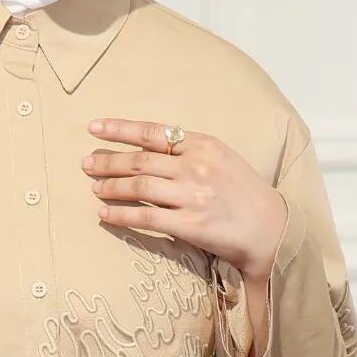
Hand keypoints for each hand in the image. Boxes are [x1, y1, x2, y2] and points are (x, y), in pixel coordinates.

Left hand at [81, 118, 288, 281]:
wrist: (271, 228)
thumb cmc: (244, 193)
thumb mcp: (222, 158)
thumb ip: (191, 151)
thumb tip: (151, 149)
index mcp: (204, 144)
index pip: (154, 132)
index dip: (120, 129)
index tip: (95, 128)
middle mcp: (196, 166)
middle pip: (140, 160)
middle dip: (108, 161)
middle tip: (85, 164)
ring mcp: (192, 195)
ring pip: (139, 187)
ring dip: (110, 187)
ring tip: (94, 188)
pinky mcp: (190, 224)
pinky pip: (145, 217)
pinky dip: (120, 215)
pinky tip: (104, 214)